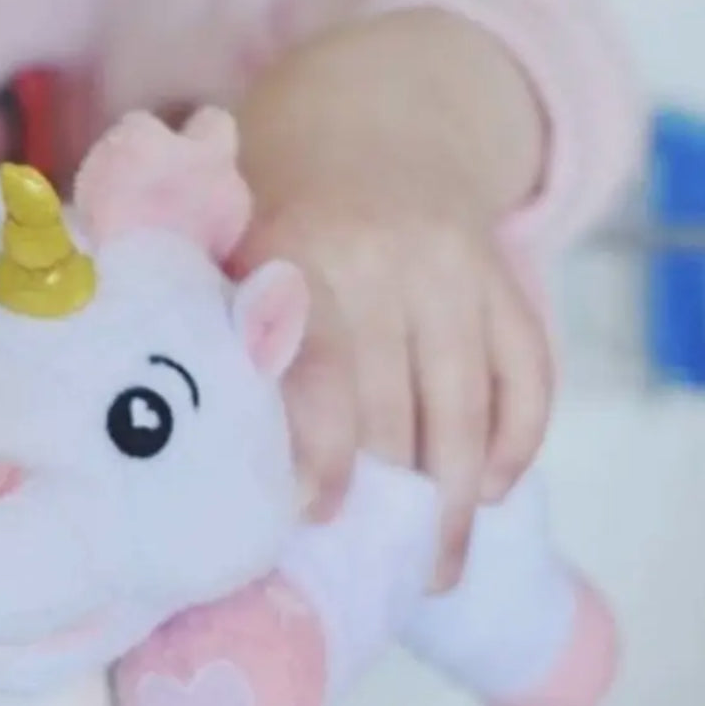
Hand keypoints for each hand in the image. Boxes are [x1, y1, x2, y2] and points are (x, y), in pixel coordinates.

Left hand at [235, 9, 552, 591]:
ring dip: (457, 505)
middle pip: (397, 411)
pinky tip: (493, 492)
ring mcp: (457, 269)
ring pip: (467, 408)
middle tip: (377, 576)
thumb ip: (210, 324)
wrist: (369, 130)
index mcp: (299, 256)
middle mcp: (387, 260)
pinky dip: (518, 442)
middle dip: (390, 504)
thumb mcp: (229, 247)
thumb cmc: (278, 221)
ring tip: (438, 571)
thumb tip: (176, 444)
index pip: (320, 376)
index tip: (314, 519)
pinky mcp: (508, 277)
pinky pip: (529, 374)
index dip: (321, 456)